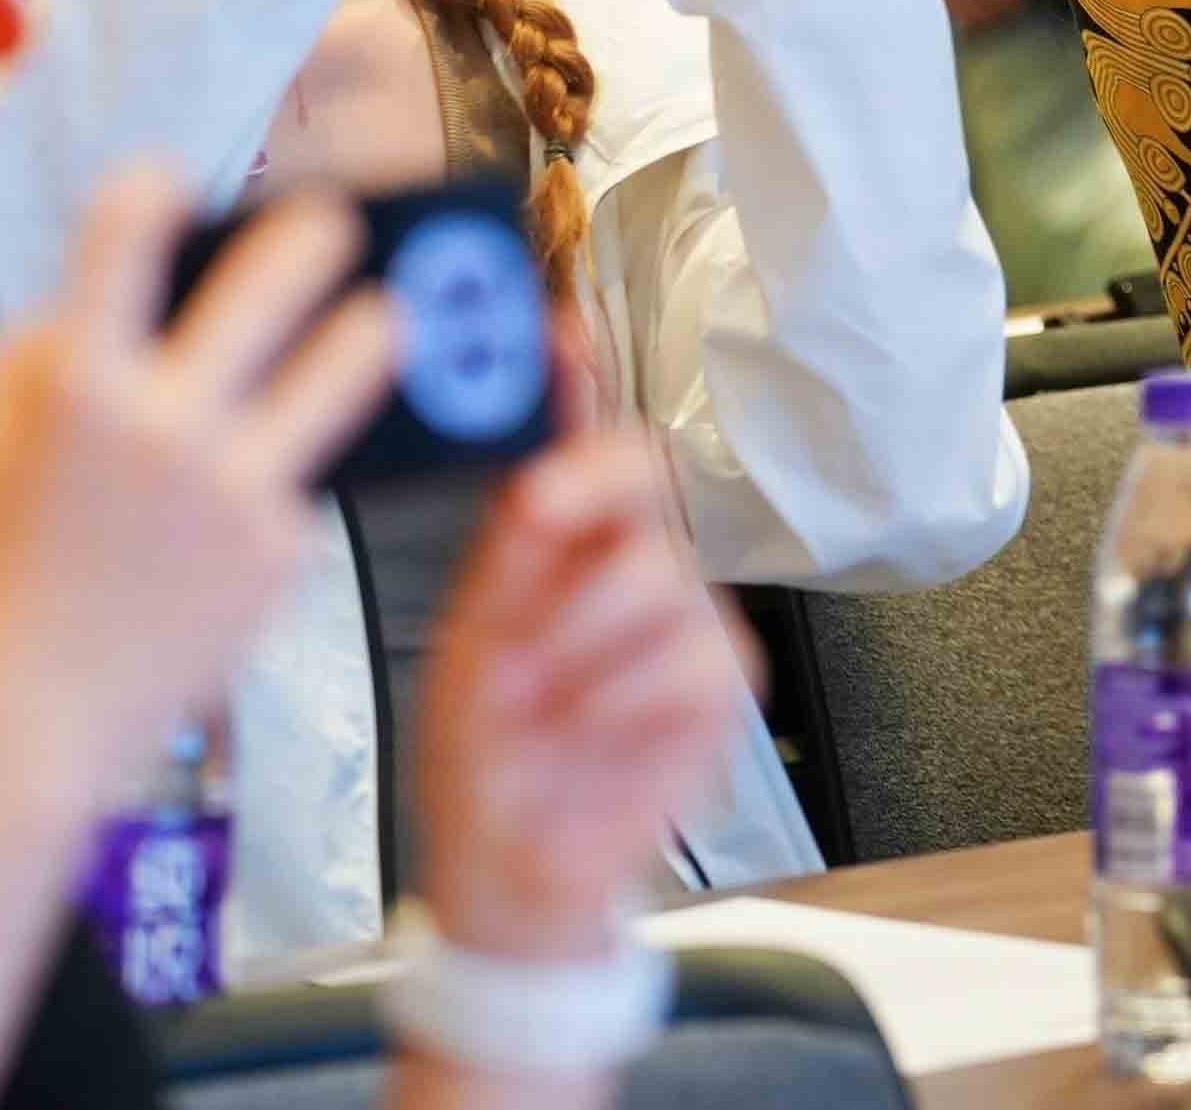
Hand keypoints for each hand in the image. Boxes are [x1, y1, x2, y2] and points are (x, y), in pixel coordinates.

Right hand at [0, 176, 393, 802]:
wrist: (30, 715)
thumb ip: (30, 351)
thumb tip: (102, 290)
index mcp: (78, 387)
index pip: (122, 245)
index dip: (151, 192)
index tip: (172, 180)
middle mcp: (168, 423)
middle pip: (276, 281)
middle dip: (318, 233)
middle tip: (334, 223)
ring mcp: (237, 485)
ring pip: (351, 365)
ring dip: (375, 327)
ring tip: (386, 314)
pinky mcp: (284, 545)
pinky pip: (311, 470)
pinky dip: (298, 460)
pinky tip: (289, 463)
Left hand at [413, 419, 749, 959]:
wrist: (508, 863)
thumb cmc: (483, 751)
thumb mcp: (468, 638)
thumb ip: (509, 551)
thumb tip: (532, 461)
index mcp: (564, 542)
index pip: (585, 437)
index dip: (580, 374)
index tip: (558, 326)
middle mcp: (631, 563)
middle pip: (643, 473)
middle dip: (585, 488)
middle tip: (535, 514)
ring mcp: (686, 619)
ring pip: (661, 574)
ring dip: (579, 640)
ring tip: (534, 695)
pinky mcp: (721, 684)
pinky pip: (691, 658)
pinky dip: (621, 698)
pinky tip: (585, 729)